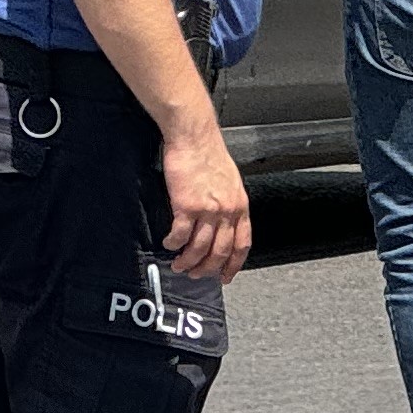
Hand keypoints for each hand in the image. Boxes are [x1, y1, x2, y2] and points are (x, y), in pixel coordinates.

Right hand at [161, 113, 251, 282]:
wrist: (194, 136)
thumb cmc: (208, 153)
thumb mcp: (230, 181)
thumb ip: (229, 203)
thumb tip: (222, 223)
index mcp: (240, 205)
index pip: (242, 244)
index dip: (233, 264)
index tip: (226, 275)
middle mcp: (227, 210)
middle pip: (220, 252)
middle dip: (207, 268)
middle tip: (197, 274)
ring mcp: (208, 210)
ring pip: (200, 249)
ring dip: (188, 261)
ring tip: (180, 264)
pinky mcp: (187, 206)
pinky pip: (180, 235)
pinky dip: (173, 244)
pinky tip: (169, 244)